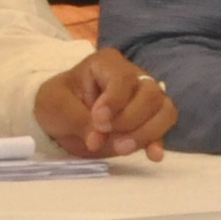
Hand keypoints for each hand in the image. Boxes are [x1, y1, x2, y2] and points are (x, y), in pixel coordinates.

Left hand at [34, 48, 177, 160]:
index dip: (115, 101)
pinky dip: (157, 142)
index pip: (123, 78)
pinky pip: (163, 129)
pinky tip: (152, 155)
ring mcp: (144, 98)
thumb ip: (78, 119)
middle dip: (131, 119)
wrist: (60, 119)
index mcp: (107, 63)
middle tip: (105, 135)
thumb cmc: (56, 102)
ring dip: (146, 132)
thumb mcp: (56, 106)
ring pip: (165, 110)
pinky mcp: (148, 121)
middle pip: (151, 94)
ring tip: (120, 148)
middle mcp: (133, 76)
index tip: (98, 121)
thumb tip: (99, 139)